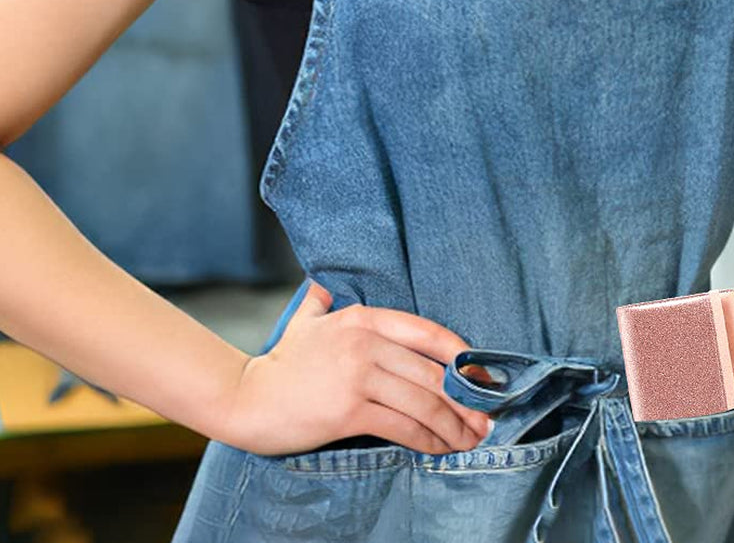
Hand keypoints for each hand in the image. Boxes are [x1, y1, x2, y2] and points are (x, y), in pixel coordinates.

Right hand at [216, 281, 494, 456]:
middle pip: (432, 373)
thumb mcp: (305, 321)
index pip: (428, 332)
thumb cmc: (282, 364)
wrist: (247, 399)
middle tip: (486, 419)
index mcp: (362, 318)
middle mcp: (365, 343)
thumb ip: (320, 302)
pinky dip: (427, 440)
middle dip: (466, 400)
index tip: (483, 376)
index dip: (462, 356)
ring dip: (454, 425)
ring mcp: (357, 376)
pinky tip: (439, 448)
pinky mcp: (349, 411)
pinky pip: (402, 427)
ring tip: (470, 439)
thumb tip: (323, 286)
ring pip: (423, 402)